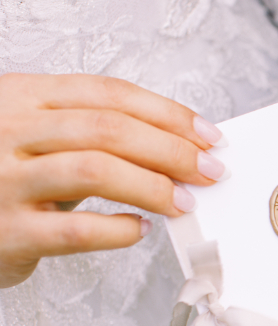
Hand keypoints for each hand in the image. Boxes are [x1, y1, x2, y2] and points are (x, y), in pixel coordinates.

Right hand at [0, 73, 228, 287]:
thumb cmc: (2, 176)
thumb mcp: (35, 136)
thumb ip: (91, 134)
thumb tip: (178, 148)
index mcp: (22, 97)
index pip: (109, 94)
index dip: (168, 113)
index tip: (208, 136)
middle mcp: (9, 131)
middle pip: (109, 129)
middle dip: (172, 151)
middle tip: (209, 172)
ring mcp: (2, 180)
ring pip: (94, 171)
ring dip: (153, 186)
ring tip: (183, 202)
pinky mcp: (7, 231)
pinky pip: (75, 231)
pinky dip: (118, 230)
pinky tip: (139, 230)